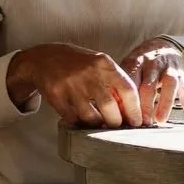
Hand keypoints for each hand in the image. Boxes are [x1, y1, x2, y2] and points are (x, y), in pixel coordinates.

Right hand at [8, 43, 142, 128]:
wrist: (46, 57)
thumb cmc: (80, 64)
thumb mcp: (100, 65)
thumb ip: (115, 83)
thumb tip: (131, 111)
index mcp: (105, 64)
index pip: (127, 90)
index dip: (134, 110)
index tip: (137, 122)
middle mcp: (89, 73)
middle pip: (110, 107)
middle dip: (116, 122)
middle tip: (117, 126)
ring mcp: (71, 84)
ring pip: (90, 116)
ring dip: (97, 124)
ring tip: (99, 122)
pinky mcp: (56, 95)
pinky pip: (72, 118)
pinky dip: (78, 122)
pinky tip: (81, 118)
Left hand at [120, 37, 183, 125]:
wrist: (163, 45)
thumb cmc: (141, 63)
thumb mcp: (129, 68)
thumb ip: (121, 85)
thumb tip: (111, 110)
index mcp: (136, 63)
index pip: (130, 83)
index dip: (128, 101)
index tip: (124, 118)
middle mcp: (153, 64)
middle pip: (148, 85)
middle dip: (145, 106)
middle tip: (141, 123)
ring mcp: (169, 68)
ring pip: (169, 84)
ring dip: (165, 102)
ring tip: (160, 120)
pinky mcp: (182, 73)